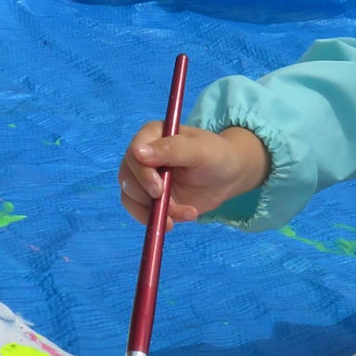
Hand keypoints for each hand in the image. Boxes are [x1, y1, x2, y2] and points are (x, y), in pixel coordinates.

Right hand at [118, 121, 268, 227]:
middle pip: (127, 178)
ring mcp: (144, 178)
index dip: (142, 174)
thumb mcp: (199, 150)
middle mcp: (142, 156)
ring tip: (185, 213)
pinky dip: (158, 220)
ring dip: (154, 211)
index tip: (159, 189)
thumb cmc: (216, 155)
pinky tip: (177, 220)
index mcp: (152, 135)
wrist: (228, 176)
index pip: (133, 153)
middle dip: (148, 196)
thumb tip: (137, 152)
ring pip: (131, 198)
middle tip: (172, 205)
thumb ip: (171, 149)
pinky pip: (141, 212)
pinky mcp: (149, 198)